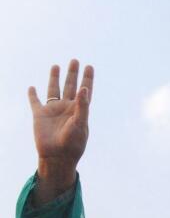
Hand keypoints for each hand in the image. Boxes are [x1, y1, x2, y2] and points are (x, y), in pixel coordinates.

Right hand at [29, 59, 93, 175]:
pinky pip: (35, 102)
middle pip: (70, 86)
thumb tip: (83, 89)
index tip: (90, 66)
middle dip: (72, 73)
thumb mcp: (80, 124)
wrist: (57, 156)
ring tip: (56, 66)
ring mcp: (53, 110)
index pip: (84, 90)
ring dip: (55, 78)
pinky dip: (32, 95)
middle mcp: (66, 107)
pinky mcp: (39, 115)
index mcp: (79, 110)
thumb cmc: (72, 143)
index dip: (87, 78)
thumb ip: (82, 106)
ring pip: (53, 89)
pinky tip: (32, 87)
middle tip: (75, 60)